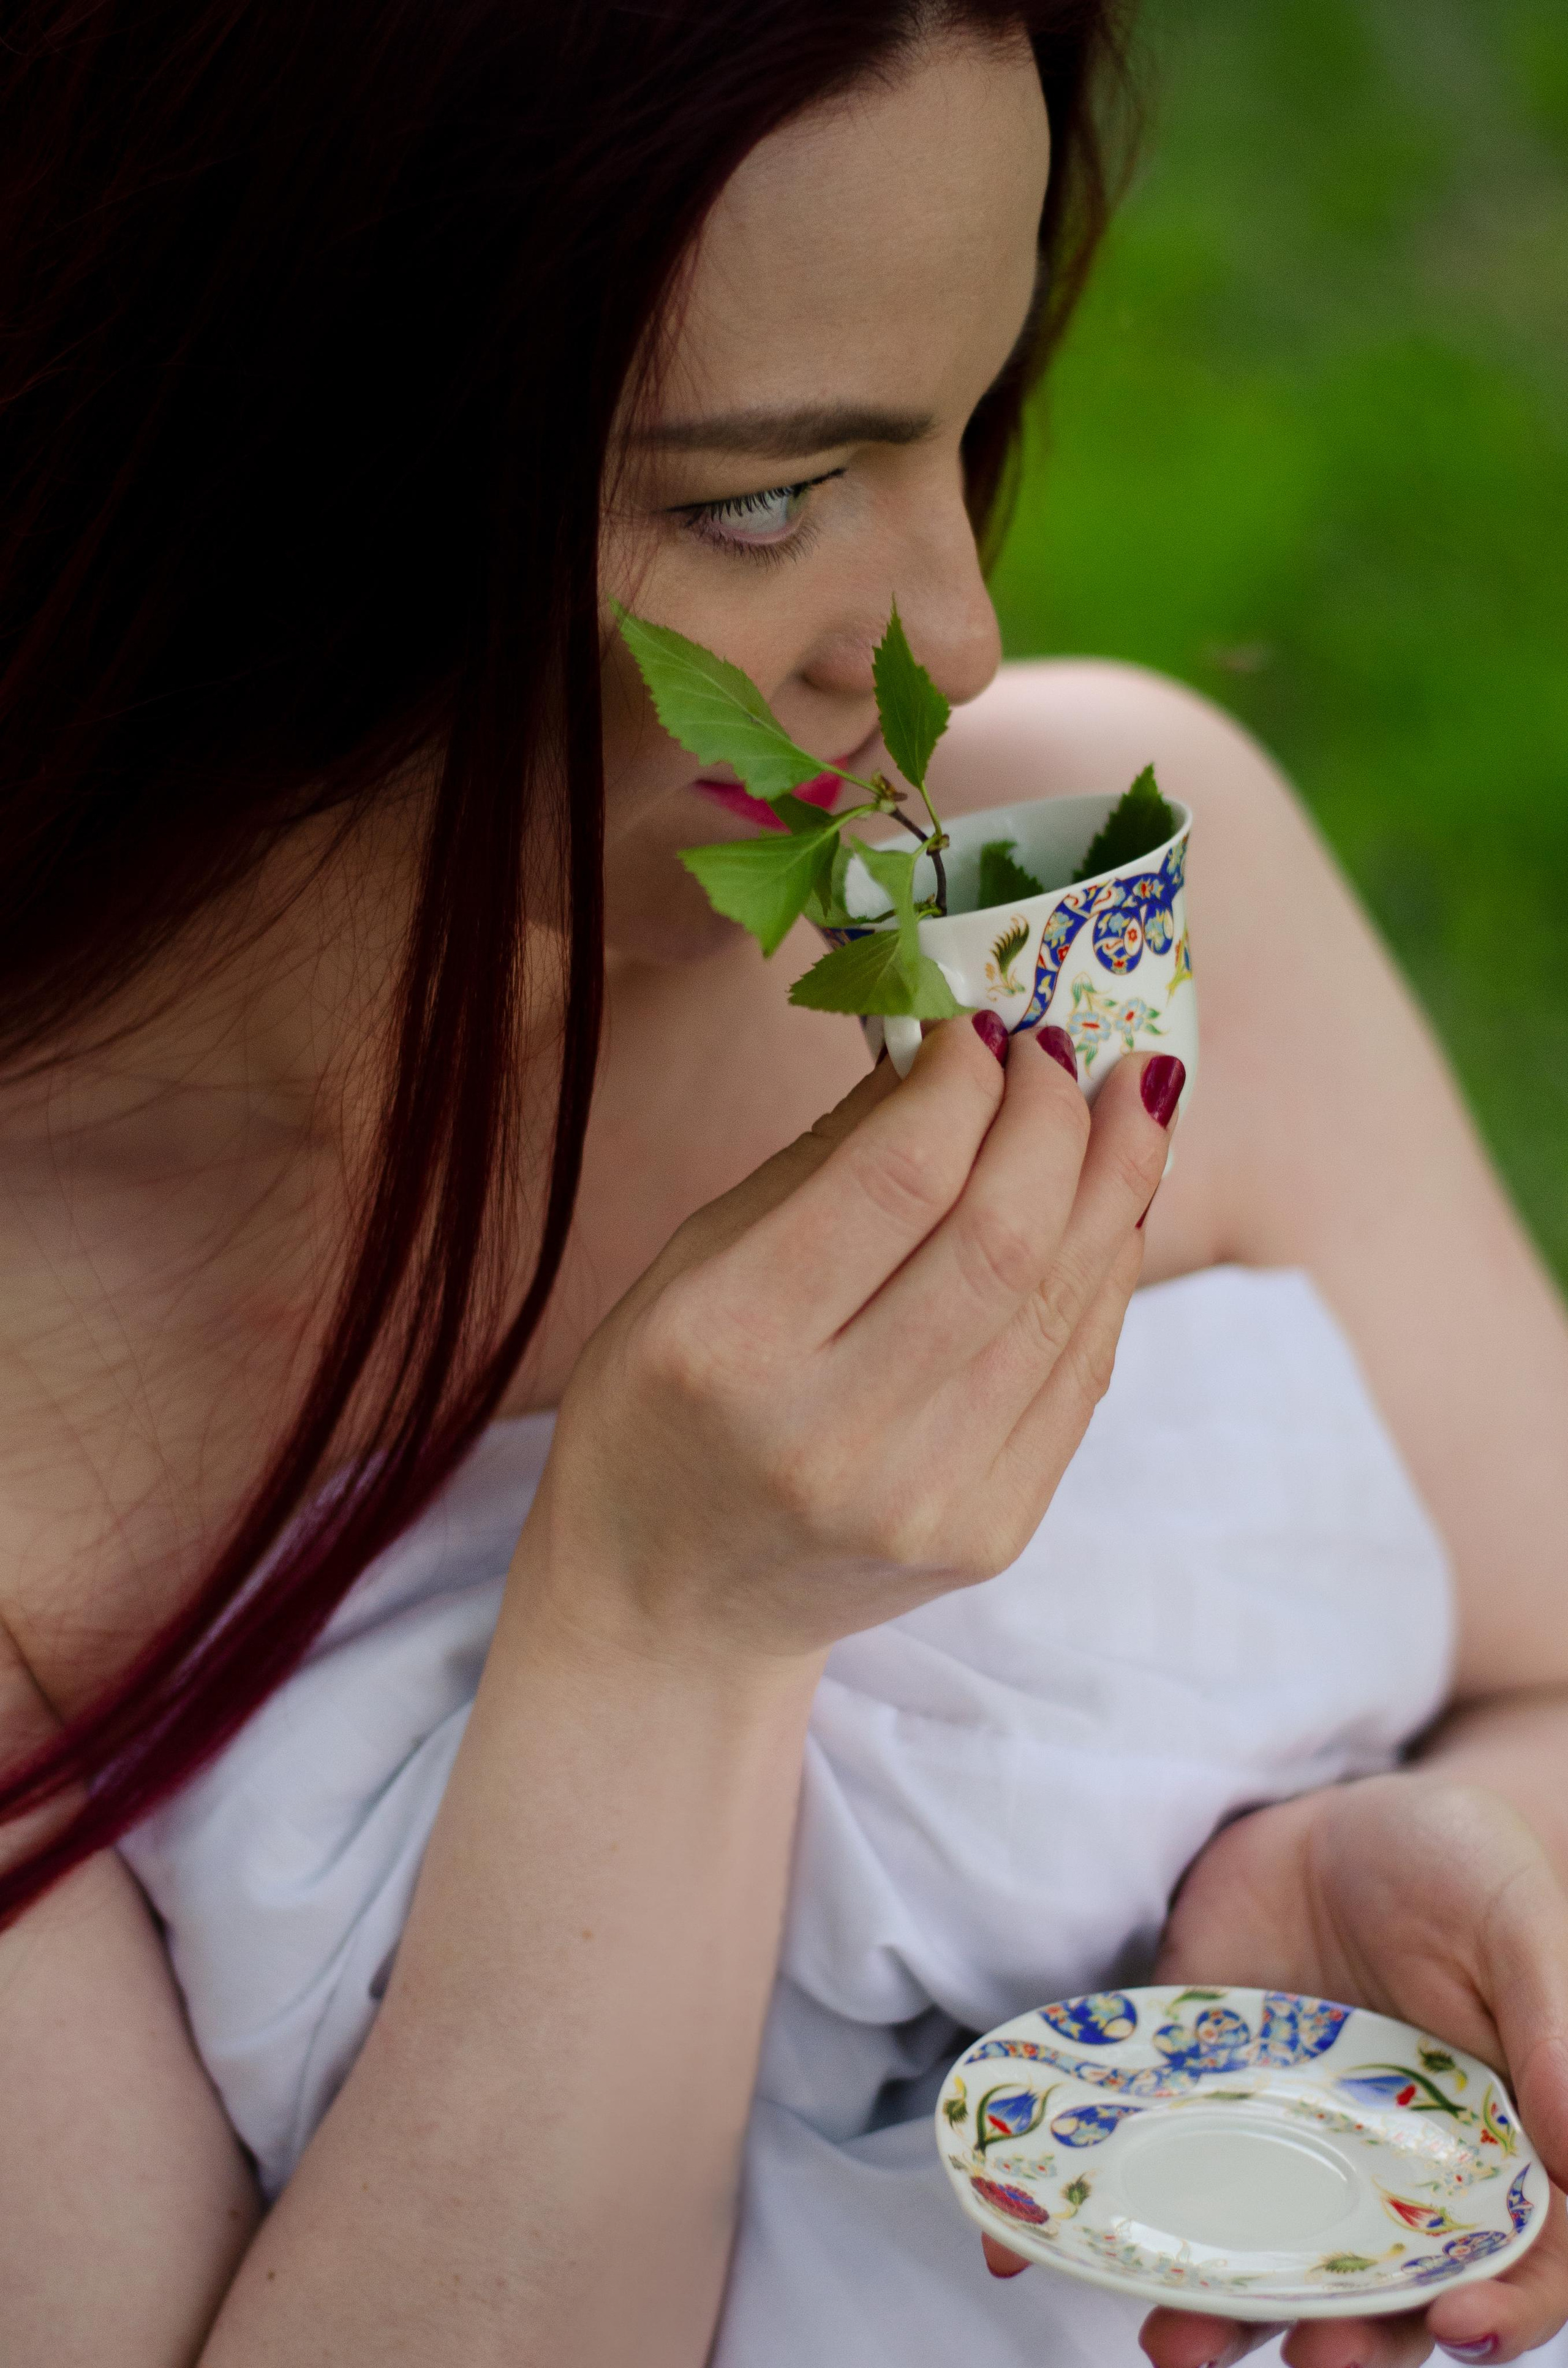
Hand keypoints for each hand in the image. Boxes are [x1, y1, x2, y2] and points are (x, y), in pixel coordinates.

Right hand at [522, 1019, 1176, 1665]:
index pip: (899, 1179)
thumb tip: (946, 1049)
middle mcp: (835, 1432)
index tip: (981, 1022)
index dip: (966, 1080)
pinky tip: (1113, 1207)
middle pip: (1004, 1238)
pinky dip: (1108, 1275)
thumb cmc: (661, 1411)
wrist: (667, 1608)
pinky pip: (1081, 1374)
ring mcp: (925, 1496)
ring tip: (1138, 1100)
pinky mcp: (990, 1535)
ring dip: (1117, 1183)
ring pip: (1063, 1303)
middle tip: (1070, 1047)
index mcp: (733, 1345)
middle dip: (1058, 1118)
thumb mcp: (690, 1268)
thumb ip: (823, 1161)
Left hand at [984, 1774, 1567, 2367]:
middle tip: (1313, 2354)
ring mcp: (1292, 2155)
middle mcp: (1395, 2181)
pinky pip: (1164, 2184)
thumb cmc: (1447, 1860)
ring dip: (1226, 2314)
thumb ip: (1552, 2022)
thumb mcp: (1511, 1911)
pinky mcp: (1201, 2116)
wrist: (1324, 1815)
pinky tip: (1060, 2245)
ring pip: (1270, 2265)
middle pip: (1389, 2295)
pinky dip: (1114, 2224)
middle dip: (1353, 2338)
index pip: (1524, 2260)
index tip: (1463, 2325)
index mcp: (1501, 2151)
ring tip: (1176, 2340)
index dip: (1509, 2306)